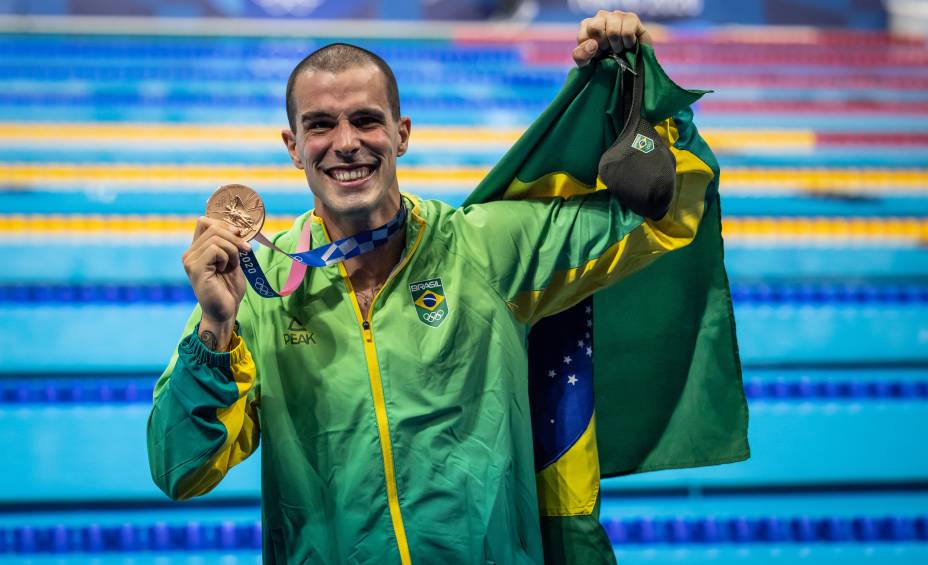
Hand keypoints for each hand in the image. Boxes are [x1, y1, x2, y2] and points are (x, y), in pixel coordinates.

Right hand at [182, 217, 250, 335]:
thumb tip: (236, 226)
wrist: (226, 310)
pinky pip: (215, 249)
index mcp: (197, 249)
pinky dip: (227, 257)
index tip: (239, 235)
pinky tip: (225, 269)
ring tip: (233, 264)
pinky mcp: (195, 268)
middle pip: (213, 227)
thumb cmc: (229, 288)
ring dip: (233, 249)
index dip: (224, 224)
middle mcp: (190, 253)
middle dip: (234, 237)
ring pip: (216, 237)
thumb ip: (229, 243)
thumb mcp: (232, 260)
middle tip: (245, 251)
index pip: (205, 221)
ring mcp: (190, 260)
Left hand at [573, 10, 651, 66]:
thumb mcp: (587, 64)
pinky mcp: (631, 18)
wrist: (629, 65)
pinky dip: (628, 44)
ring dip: (616, 46)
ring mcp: (616, 16)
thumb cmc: (605, 63)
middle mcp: (601, 17)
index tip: (597, 54)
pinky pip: (627, 32)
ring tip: (618, 48)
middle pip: (595, 27)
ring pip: (612, 31)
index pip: (582, 36)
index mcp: (587, 25)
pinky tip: (628, 44)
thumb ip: (581, 56)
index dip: (590, 50)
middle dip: (602, 45)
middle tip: (608, 49)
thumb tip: (592, 44)